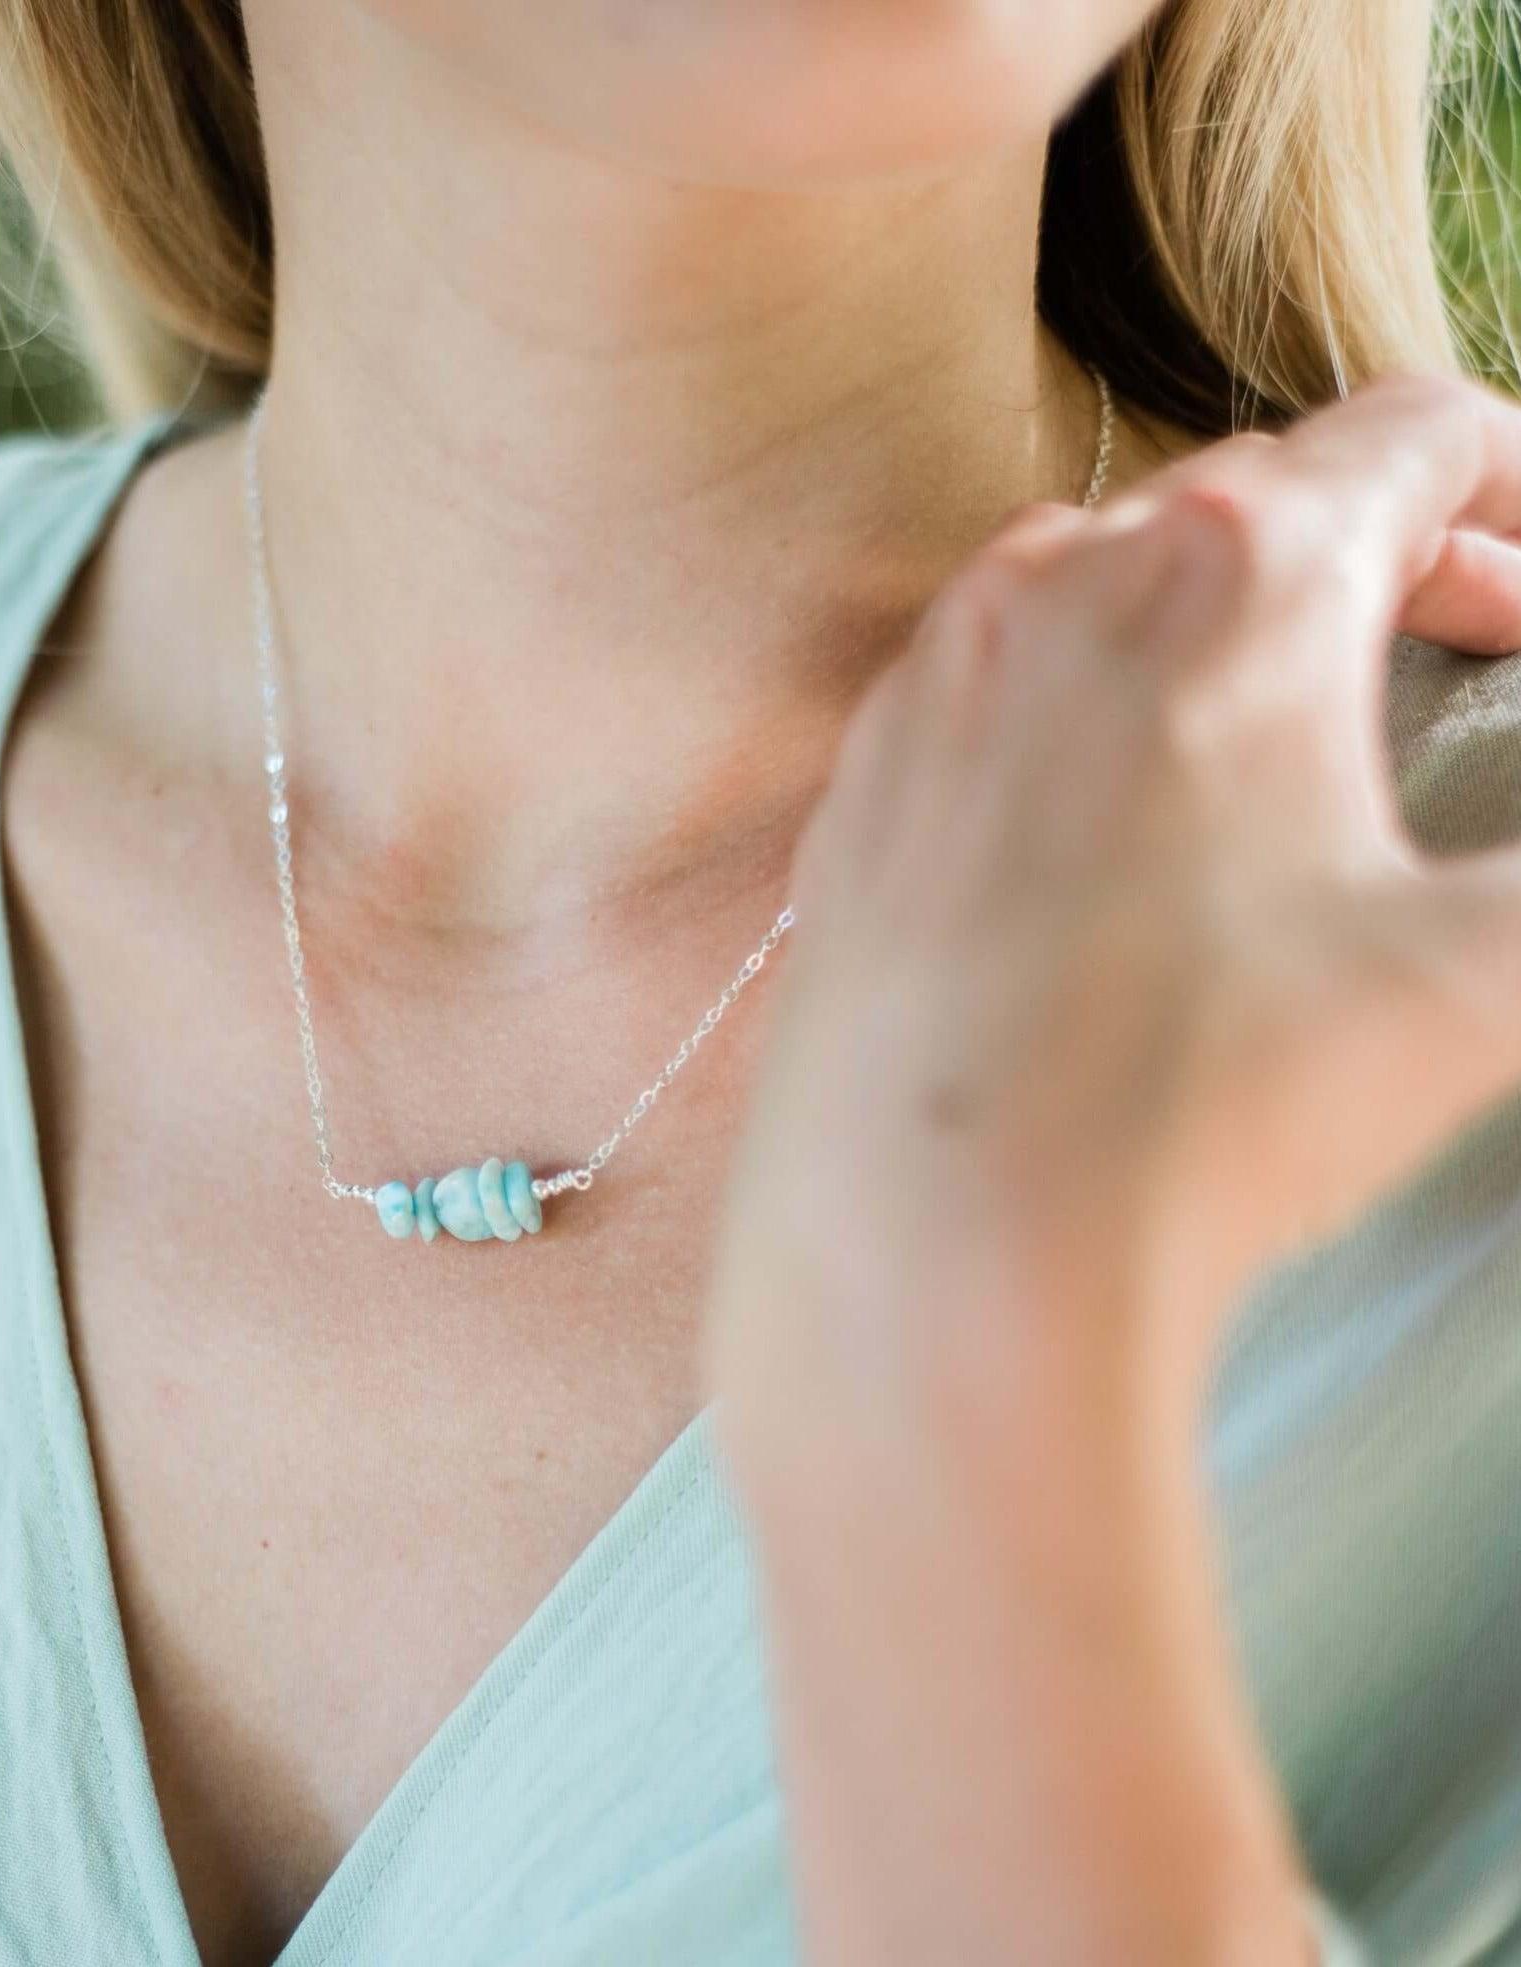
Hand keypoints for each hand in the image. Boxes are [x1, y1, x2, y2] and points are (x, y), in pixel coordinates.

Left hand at [706, 369, 1520, 1468]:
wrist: (941, 1234)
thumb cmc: (1203, 1093)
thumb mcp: (1477, 974)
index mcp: (1231, 575)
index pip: (1412, 442)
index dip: (1519, 491)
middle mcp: (1055, 588)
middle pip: (1260, 503)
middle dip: (1390, 555)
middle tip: (1475, 647)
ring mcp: (934, 686)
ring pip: (1108, 586)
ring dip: (1225, 625)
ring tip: (1297, 730)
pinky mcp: (857, 790)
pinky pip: (992, 694)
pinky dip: (1085, 708)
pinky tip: (1121, 818)